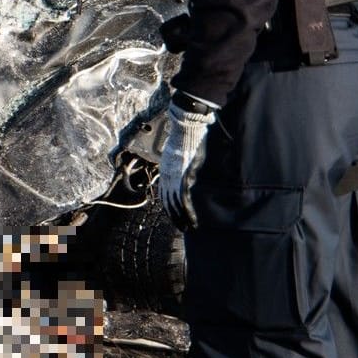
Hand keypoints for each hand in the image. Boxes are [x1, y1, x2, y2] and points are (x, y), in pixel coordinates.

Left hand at [157, 96, 216, 229]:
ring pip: (175, 206)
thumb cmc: (184, 137)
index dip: (169, 208)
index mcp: (166, 172)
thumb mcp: (178, 152)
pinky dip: (188, 213)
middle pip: (168, 203)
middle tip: (182, 228)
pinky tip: (192, 221)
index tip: (174, 216)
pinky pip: (184, 201)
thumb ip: (180, 161)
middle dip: (175, 218)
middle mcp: (167, 178)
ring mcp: (174, 179)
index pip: (164, 195)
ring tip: (188, 229)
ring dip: (182, 219)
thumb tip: (186, 163)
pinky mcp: (183, 178)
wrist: (185, 129)